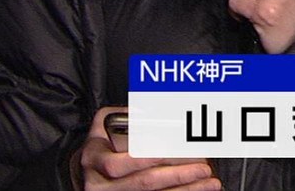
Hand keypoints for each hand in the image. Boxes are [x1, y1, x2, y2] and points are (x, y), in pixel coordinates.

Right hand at [74, 107, 217, 190]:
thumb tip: (154, 111)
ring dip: (185, 190)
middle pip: (143, 182)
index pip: (123, 162)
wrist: (84, 174)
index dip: (152, 158)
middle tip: (203, 167)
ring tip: (209, 183)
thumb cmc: (99, 146)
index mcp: (95, 159)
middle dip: (177, 175)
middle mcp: (100, 184)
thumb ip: (124, 116)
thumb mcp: (102, 125)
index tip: (178, 150)